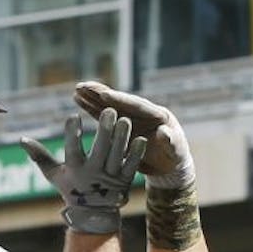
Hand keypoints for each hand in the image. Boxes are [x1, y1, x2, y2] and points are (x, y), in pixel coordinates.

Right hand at [21, 108, 146, 233]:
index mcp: (75, 170)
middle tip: (109, 111)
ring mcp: (110, 179)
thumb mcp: (54, 174)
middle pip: (99, 150)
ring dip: (121, 138)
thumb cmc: (71, 189)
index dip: (72, 134)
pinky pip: (131, 166)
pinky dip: (136, 154)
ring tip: (125, 119)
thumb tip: (21, 139)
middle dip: (104, 131)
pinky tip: (141, 139)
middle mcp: (93, 174)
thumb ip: (39, 156)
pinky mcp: (125, 182)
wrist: (93, 215)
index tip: (73, 116)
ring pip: (116, 155)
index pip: (72, 150)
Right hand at [74, 81, 194, 188]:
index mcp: (159, 115)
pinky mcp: (122, 124)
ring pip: (110, 104)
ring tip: (77, 89)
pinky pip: (105, 113)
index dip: (121, 101)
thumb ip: (170, 142)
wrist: (170, 166)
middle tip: (83, 85)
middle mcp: (144, 112)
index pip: (138, 106)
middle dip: (102, 93)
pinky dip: (92, 107)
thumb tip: (163, 133)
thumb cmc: (175, 158)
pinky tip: (78, 99)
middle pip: (121, 101)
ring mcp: (132, 117)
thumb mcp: (175, 152)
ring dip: (93, 97)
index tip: (105, 95)